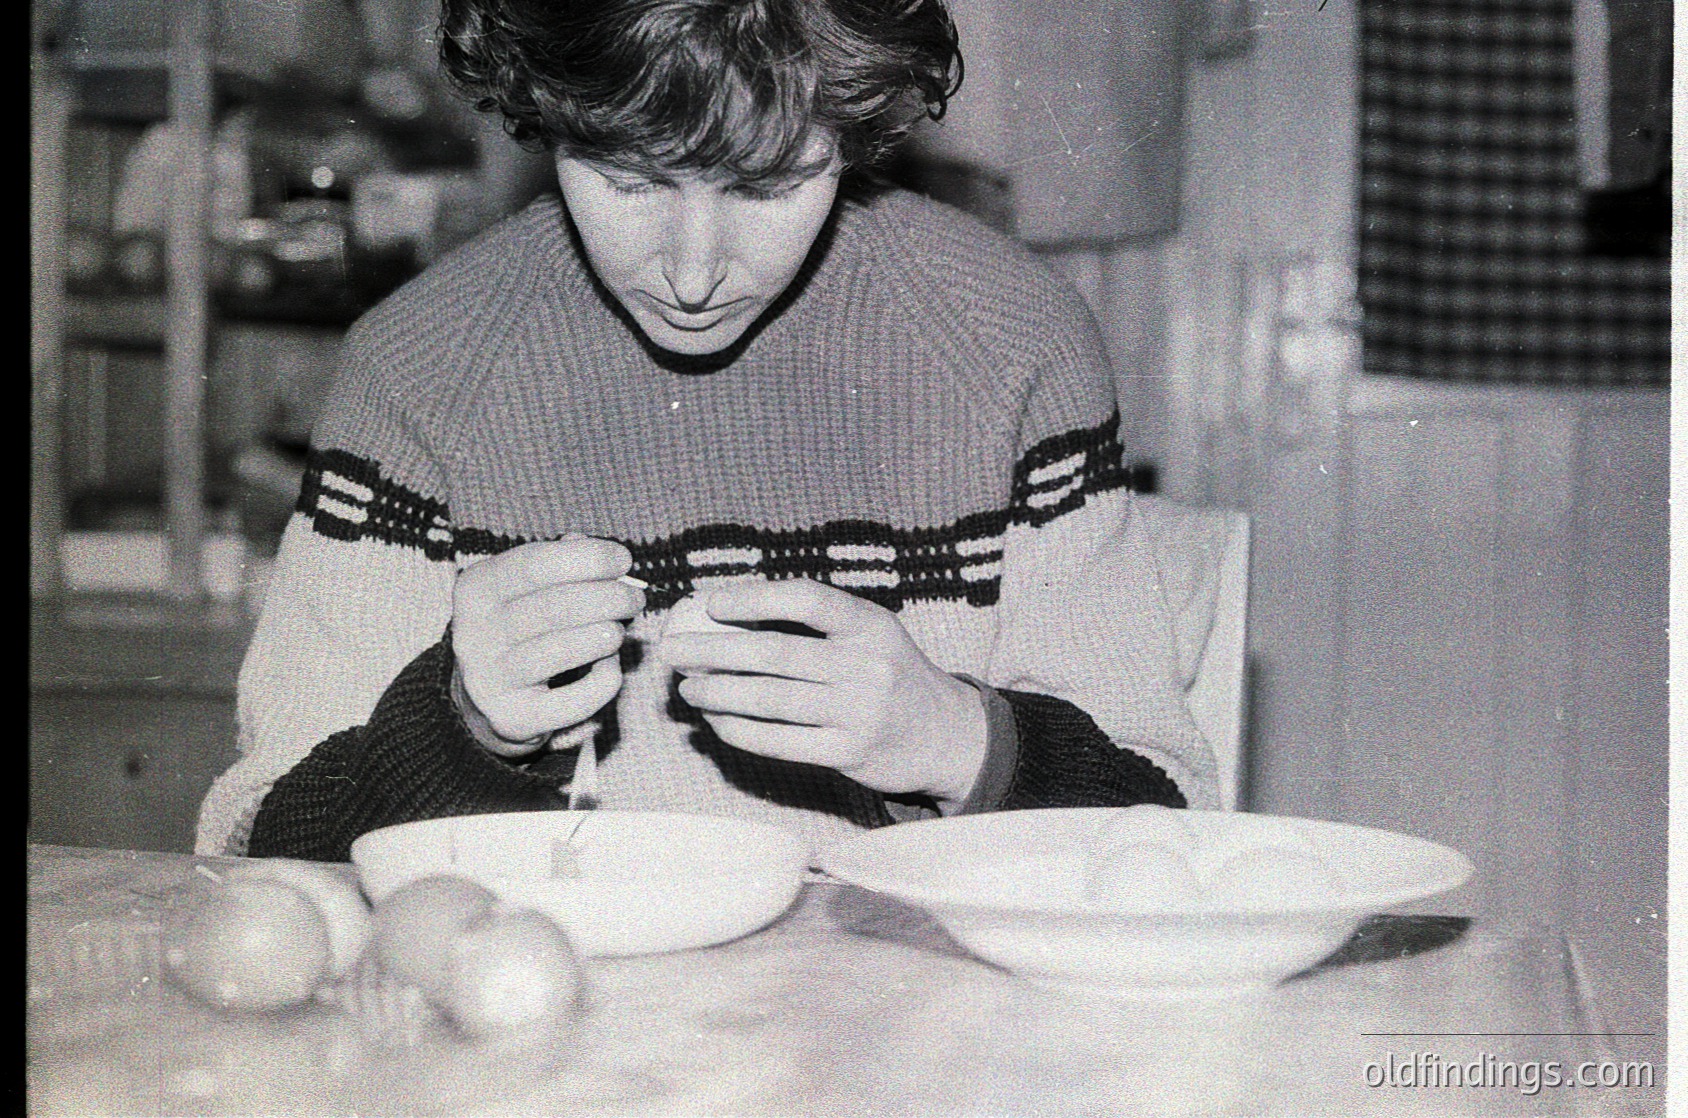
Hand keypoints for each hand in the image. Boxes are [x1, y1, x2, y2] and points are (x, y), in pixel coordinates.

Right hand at [452, 537, 644, 751]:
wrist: (488, 692)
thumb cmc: (522, 624)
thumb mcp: (526, 585)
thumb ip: (559, 560)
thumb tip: (595, 549)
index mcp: (478, 588)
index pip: (535, 564)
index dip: (588, 559)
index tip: (623, 560)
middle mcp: (474, 632)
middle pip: (553, 608)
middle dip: (608, 598)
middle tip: (634, 599)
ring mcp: (490, 679)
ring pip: (559, 653)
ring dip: (604, 636)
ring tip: (619, 630)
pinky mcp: (513, 717)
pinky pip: (572, 701)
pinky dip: (603, 680)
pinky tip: (610, 666)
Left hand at [653, 579, 987, 805]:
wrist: (946, 736)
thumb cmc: (891, 673)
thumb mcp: (872, 633)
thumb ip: (819, 622)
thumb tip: (731, 608)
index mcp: (871, 624)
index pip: (808, 600)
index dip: (755, 598)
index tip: (711, 603)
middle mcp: (868, 665)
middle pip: (776, 654)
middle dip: (714, 651)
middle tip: (673, 650)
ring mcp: (859, 712)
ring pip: (771, 700)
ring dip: (718, 693)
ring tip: (688, 687)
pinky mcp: (848, 753)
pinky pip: (780, 741)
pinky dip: (740, 730)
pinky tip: (716, 721)